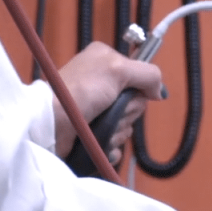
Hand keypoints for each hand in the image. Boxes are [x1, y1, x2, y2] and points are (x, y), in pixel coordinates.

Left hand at [52, 42, 163, 160]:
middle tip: (111, 109)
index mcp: (106, 63)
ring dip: (118, 130)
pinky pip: (116, 144)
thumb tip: (159, 92)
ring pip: (126, 126)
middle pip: (135, 104)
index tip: (129, 92)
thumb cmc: (81, 91)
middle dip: (127, 112)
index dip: (138, 89)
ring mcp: (97, 112)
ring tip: (100, 127)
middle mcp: (102, 85)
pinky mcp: (92, 134)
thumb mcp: (117, 69)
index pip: (139, 78)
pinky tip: (103, 143)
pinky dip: (111, 147)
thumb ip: (147, 74)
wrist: (52, 124)